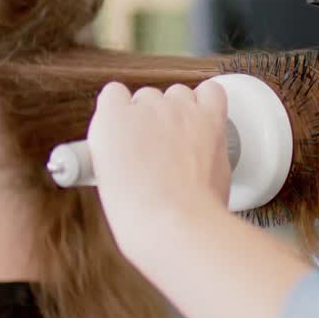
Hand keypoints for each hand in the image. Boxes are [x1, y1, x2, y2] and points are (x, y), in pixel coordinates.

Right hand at [86, 82, 230, 261]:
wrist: (176, 226)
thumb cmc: (141, 215)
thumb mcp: (107, 181)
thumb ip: (114, 153)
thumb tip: (126, 152)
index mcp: (110, 121)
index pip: (113, 94)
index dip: (121, 116)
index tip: (127, 133)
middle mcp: (145, 107)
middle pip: (148, 96)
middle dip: (151, 120)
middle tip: (156, 150)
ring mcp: (179, 111)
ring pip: (178, 93)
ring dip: (179, 111)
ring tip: (182, 142)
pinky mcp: (209, 119)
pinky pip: (211, 92)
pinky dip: (209, 101)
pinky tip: (204, 120)